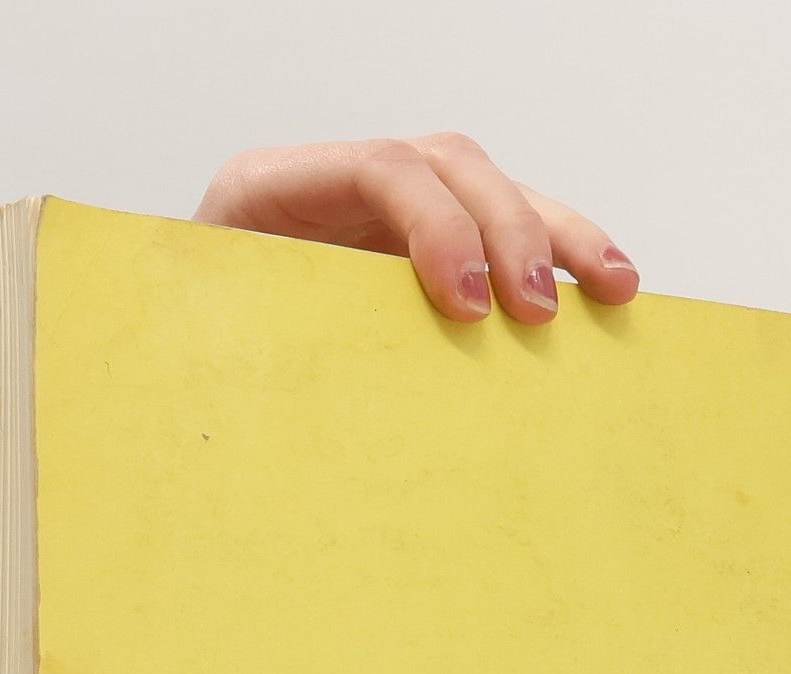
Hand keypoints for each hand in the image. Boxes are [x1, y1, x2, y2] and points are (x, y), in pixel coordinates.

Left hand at [193, 133, 638, 325]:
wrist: (175, 369)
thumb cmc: (191, 361)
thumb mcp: (207, 347)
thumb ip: (256, 345)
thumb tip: (319, 390)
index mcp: (268, 188)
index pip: (380, 169)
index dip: (438, 228)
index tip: (466, 306)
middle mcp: (335, 184)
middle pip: (451, 165)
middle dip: (510, 231)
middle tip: (536, 314)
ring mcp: (382, 212)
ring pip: (491, 189)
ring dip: (559, 236)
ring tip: (615, 290)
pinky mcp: (418, 249)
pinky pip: (497, 236)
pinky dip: (553, 259)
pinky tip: (601, 292)